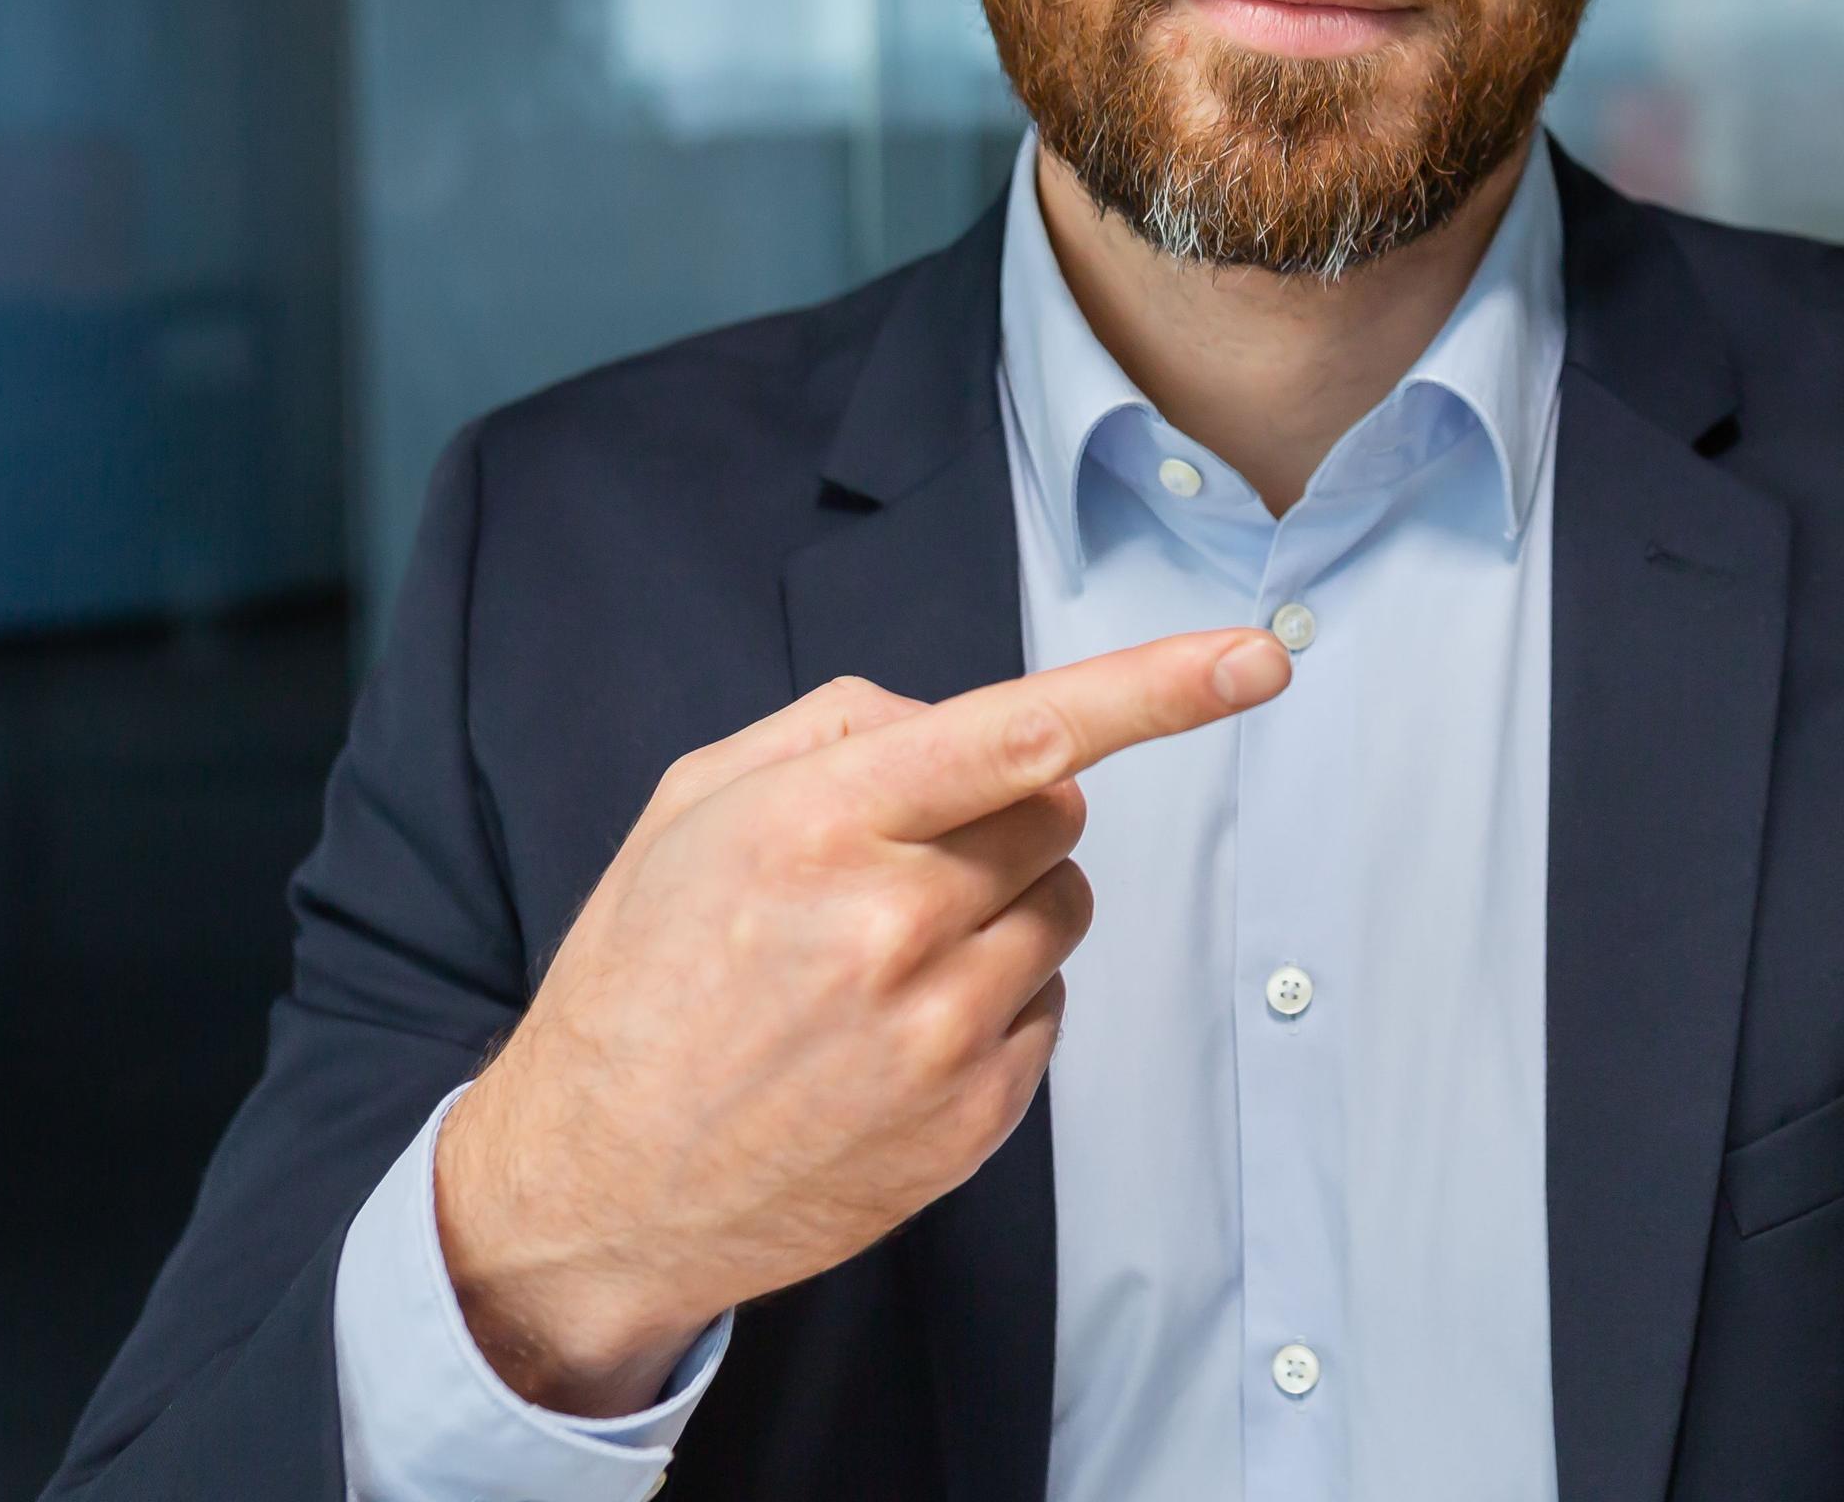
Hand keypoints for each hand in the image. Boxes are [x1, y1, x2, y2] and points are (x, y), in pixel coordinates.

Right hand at [433, 628, 1289, 1415]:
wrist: (591, 1186)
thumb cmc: (643, 977)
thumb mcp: (694, 809)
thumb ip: (836, 729)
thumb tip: (961, 716)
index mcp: (820, 825)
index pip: (1024, 732)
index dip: (1156, 687)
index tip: (1252, 657)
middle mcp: (892, 925)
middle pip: (1058, 814)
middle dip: (1005, 817)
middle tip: (897, 870)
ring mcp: (940, 1033)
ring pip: (1065, 909)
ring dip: (1005, 911)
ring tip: (883, 959)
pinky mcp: (972, 1118)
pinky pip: (1048, 1007)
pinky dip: (996, 1001)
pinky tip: (891, 1033)